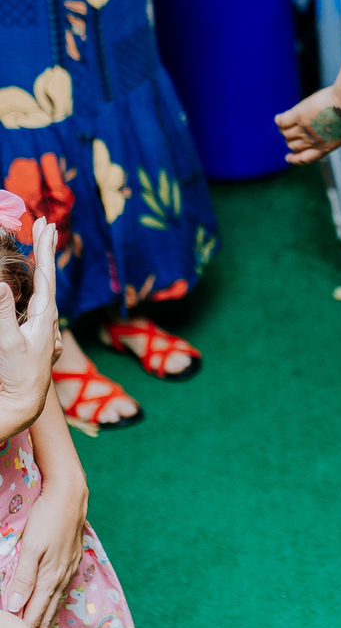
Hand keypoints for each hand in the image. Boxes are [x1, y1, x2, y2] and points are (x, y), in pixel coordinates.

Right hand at [0, 218, 57, 431]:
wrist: (24, 401)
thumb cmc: (19, 375)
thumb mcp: (8, 343)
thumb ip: (2, 314)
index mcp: (44, 315)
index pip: (45, 274)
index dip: (44, 249)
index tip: (46, 225)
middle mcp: (47, 317)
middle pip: (48, 275)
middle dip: (46, 250)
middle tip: (47, 225)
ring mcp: (42, 325)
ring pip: (44, 286)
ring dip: (41, 264)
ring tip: (43, 245)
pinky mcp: (35, 334)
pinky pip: (37, 300)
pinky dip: (36, 284)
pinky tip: (35, 283)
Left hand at [7, 480, 87, 627]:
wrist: (71, 495)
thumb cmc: (47, 518)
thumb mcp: (31, 547)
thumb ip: (23, 577)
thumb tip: (15, 605)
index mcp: (50, 577)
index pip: (35, 613)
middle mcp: (61, 577)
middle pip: (48, 612)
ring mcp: (69, 568)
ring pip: (56, 602)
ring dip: (48, 621)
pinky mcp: (72, 559)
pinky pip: (61, 588)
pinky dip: (54, 602)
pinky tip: (52, 603)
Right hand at [276, 85, 340, 164]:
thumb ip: (333, 133)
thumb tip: (328, 129)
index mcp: (325, 147)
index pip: (305, 158)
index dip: (295, 159)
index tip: (288, 157)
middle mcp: (312, 141)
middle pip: (293, 145)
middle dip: (291, 140)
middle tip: (294, 129)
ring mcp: (304, 129)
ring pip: (285, 133)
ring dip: (285, 129)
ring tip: (287, 120)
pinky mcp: (299, 115)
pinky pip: (282, 122)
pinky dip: (279, 120)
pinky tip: (279, 117)